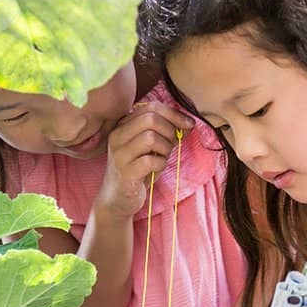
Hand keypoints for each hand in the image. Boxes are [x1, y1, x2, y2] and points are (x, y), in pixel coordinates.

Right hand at [98, 103, 194, 217]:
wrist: (117, 199)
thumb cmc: (137, 170)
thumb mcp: (151, 147)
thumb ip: (164, 132)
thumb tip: (188, 123)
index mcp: (123, 125)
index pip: (151, 107)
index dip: (174, 114)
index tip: (189, 124)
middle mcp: (117, 136)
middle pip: (151, 119)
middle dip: (170, 130)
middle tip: (173, 144)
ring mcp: (119, 154)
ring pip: (150, 137)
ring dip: (165, 148)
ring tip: (162, 157)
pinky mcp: (125, 172)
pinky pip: (150, 161)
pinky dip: (160, 164)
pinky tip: (156, 169)